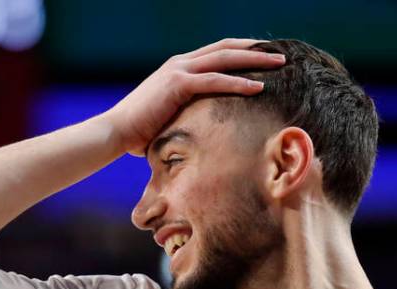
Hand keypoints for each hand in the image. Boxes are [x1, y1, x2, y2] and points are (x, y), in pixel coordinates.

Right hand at [103, 38, 285, 156]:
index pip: (217, 53)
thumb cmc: (141, 132)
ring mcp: (178, 70)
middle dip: (255, 49)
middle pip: (225, 48)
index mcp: (179, 68)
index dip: (242, 52)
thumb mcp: (170, 117)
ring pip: (224, 59)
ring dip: (254, 60)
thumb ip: (188, 114)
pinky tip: (259, 86)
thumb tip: (207, 131)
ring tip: (279, 64)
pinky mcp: (178, 84)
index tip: (265, 57)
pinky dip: (239, 82)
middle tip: (280, 54)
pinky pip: (215, 80)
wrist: (116, 132)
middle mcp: (180, 63)